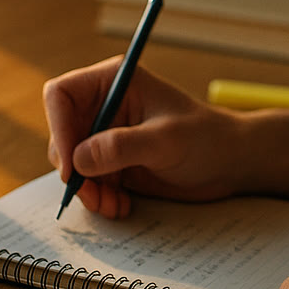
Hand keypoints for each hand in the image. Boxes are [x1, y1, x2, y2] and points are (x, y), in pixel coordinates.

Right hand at [43, 59, 244, 217]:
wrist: (230, 163)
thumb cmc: (206, 139)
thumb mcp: (166, 140)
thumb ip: (121, 147)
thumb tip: (79, 158)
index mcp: (114, 82)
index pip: (62, 95)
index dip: (58, 128)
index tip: (72, 165)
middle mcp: (105, 105)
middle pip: (62, 134)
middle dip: (73, 169)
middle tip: (91, 194)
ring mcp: (108, 135)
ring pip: (73, 163)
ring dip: (86, 189)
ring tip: (111, 205)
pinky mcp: (114, 162)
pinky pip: (89, 181)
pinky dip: (98, 197)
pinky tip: (120, 206)